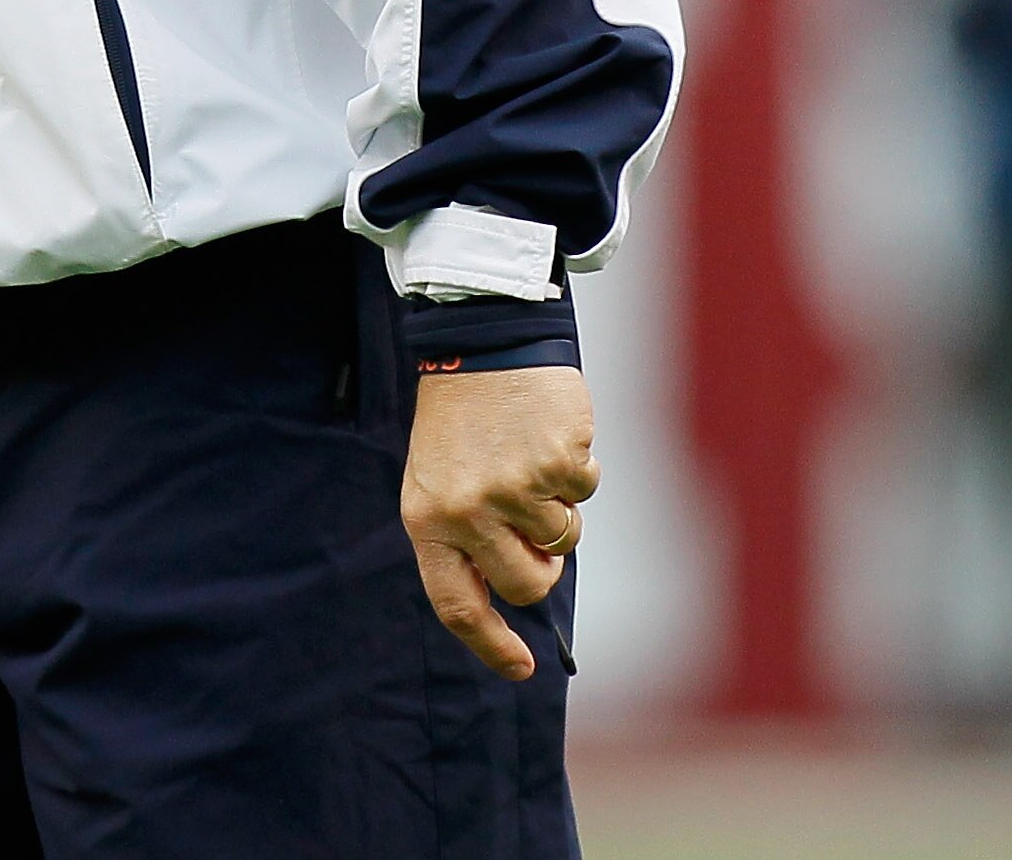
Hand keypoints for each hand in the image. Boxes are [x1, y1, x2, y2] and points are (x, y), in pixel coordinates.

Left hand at [401, 364, 595, 681]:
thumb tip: (512, 593)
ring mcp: (512, 490)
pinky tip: (548, 435)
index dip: (490, 643)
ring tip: (530, 459)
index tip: (521, 669)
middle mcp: (466, 512)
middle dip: (543, 564)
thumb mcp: (440, 480)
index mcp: (427, 520)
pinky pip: (584, 493)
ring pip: (562, 539)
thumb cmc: (462, 418)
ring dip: (559, 507)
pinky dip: (578, 469)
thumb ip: (465, 537)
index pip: (456, 604)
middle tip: (538, 526)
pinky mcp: (554, 465)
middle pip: (527, 583)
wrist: (481, 342)